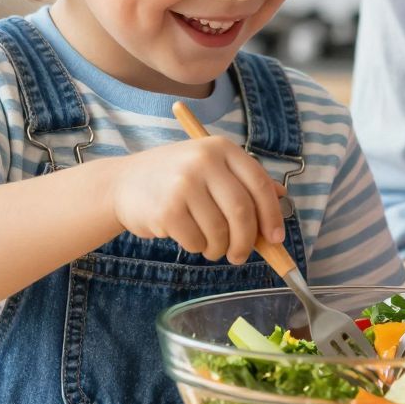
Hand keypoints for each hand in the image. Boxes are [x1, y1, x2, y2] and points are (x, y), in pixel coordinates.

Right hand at [109, 137, 284, 261]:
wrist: (123, 183)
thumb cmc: (174, 178)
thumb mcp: (210, 167)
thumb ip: (243, 180)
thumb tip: (281, 197)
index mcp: (220, 148)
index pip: (258, 184)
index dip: (271, 215)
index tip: (275, 239)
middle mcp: (203, 161)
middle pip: (242, 212)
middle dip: (246, 241)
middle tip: (240, 255)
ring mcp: (184, 184)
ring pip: (220, 231)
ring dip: (219, 248)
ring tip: (211, 246)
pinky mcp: (167, 209)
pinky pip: (197, 241)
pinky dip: (198, 247)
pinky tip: (189, 238)